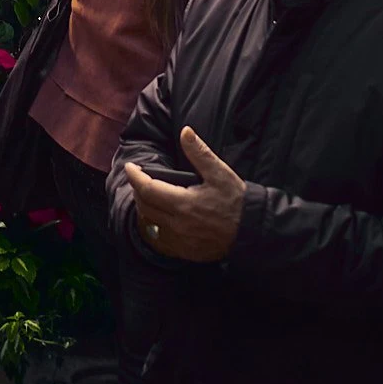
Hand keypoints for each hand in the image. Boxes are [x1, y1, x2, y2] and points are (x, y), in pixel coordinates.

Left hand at [124, 127, 245, 263]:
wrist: (252, 233)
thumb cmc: (236, 201)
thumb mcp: (219, 172)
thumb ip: (199, 152)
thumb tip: (185, 131)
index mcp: (183, 203)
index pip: (147, 189)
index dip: (135, 177)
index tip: (130, 166)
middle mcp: (178, 225)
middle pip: (145, 207)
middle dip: (137, 190)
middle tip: (139, 178)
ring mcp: (181, 241)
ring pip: (150, 225)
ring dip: (144, 209)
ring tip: (147, 195)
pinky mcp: (186, 252)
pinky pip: (161, 241)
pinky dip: (154, 228)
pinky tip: (158, 218)